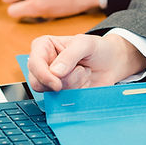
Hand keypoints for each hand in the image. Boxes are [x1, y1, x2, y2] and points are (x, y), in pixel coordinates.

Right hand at [28, 33, 145, 91]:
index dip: (43, 75)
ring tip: (84, 72)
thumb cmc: (97, 48)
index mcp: (44, 46)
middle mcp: (43, 64)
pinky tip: (85, 82)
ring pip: (52, 93)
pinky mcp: (60, 93)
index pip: (33, 63)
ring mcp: (51, 80)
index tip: (57, 83)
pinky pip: (63, 100)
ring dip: (74, 85)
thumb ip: (70, 55)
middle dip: (63, 81)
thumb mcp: (86, 44)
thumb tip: (54, 73)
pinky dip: (77, 93)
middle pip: (38, 83)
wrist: (112, 63)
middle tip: (81, 70)